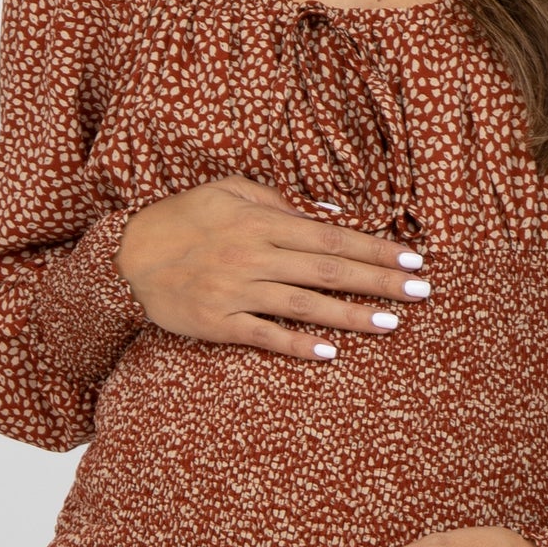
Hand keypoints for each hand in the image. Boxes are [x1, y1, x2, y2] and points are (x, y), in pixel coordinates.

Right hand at [117, 175, 429, 359]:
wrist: (126, 257)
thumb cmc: (183, 219)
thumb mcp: (230, 193)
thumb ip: (281, 203)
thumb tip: (332, 214)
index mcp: (262, 223)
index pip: (331, 235)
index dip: (374, 248)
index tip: (411, 257)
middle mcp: (254, 256)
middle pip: (328, 269)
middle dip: (379, 280)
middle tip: (421, 290)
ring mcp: (237, 292)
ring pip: (305, 305)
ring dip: (351, 315)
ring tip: (390, 324)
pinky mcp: (219, 322)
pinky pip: (265, 335)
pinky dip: (298, 344)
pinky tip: (330, 353)